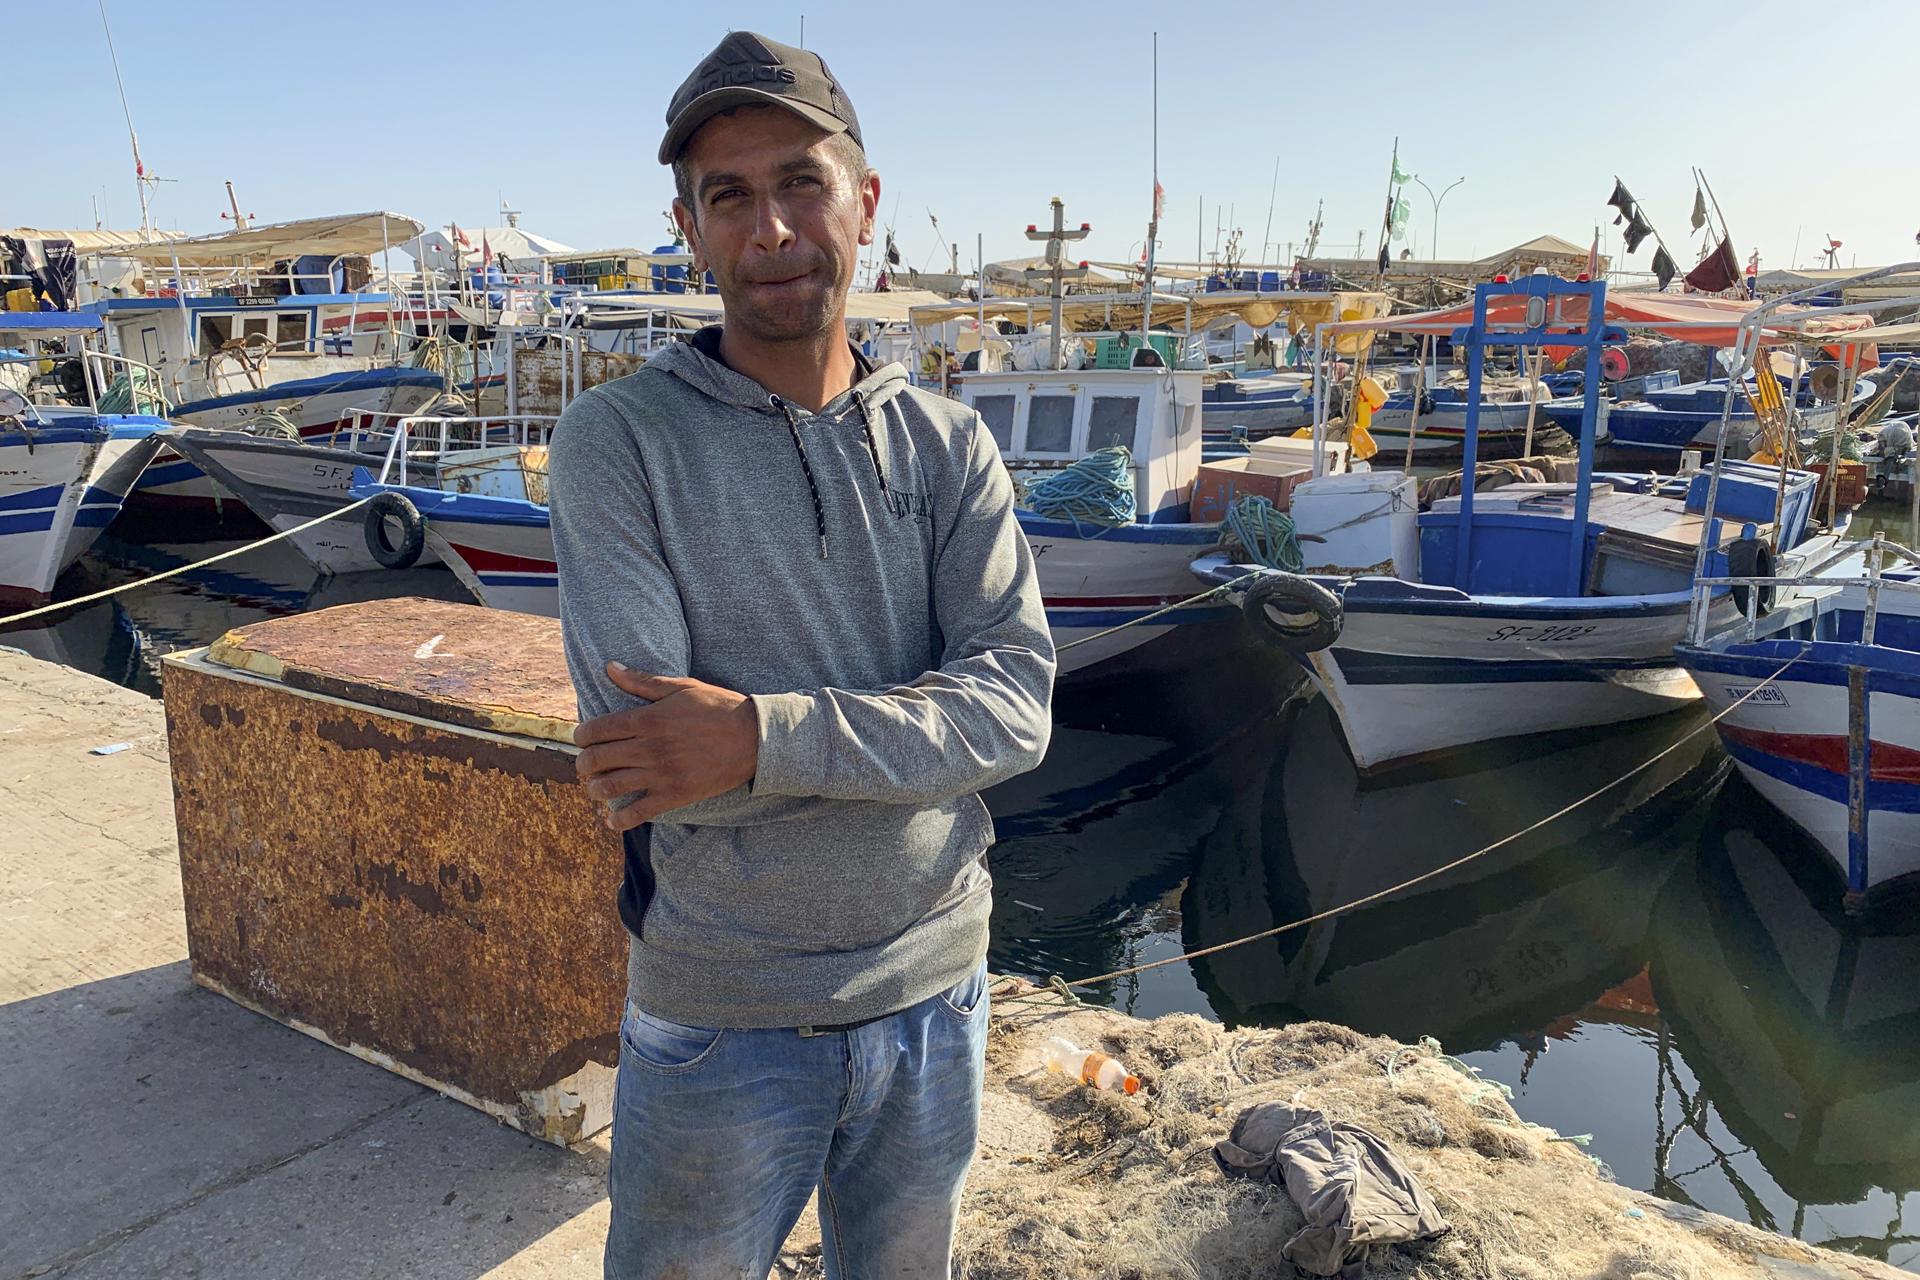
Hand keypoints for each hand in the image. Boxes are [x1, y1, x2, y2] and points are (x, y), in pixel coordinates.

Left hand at [573, 662, 759, 830]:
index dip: (581, 735)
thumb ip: (642, 681)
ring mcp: (661, 774)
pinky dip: (619, 820)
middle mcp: (649, 748)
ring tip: (596, 788)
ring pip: (610, 787)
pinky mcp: (675, 795)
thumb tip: (609, 667)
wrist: (754, 738)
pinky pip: (638, 813)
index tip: (583, 738)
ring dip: (595, 789)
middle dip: (583, 764)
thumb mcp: (682, 687)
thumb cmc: (718, 708)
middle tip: (585, 765)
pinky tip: (611, 820)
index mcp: (648, 719)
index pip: (597, 729)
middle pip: (597, 759)